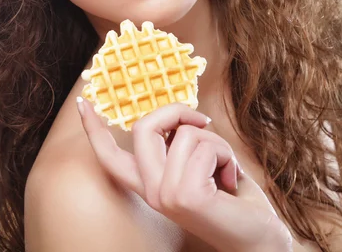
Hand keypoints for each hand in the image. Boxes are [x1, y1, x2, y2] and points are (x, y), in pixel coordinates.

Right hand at [77, 98, 292, 251]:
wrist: (259, 238)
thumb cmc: (232, 196)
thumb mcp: (198, 162)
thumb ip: (178, 144)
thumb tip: (177, 115)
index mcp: (149, 184)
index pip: (110, 156)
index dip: (94, 128)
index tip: (82, 102)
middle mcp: (151, 192)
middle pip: (144, 127)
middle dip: (177, 111)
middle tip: (203, 122)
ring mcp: (164, 195)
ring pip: (185, 133)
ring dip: (217, 143)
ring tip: (225, 169)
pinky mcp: (185, 195)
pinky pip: (206, 146)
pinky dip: (226, 155)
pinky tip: (230, 180)